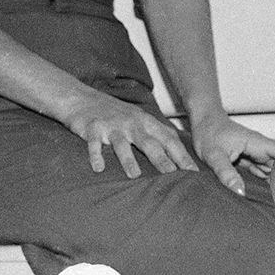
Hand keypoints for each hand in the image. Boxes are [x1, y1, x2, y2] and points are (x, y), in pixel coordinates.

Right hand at [63, 89, 196, 178]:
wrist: (81, 98)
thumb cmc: (114, 114)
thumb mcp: (139, 119)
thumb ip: (156, 134)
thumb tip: (179, 154)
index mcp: (145, 122)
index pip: (168, 139)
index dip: (181, 155)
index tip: (193, 172)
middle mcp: (131, 123)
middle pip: (149, 142)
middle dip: (161, 159)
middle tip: (173, 176)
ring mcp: (111, 126)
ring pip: (122, 144)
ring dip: (128, 160)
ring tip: (135, 176)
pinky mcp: (92, 129)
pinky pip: (94, 144)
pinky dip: (95, 156)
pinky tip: (98, 168)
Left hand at [189, 110, 274, 194]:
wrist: (203, 122)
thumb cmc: (208, 133)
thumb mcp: (213, 155)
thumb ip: (226, 173)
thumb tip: (240, 193)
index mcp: (258, 144)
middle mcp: (261, 149)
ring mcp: (257, 155)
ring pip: (274, 171)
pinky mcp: (251, 161)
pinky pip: (263, 173)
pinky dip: (265, 183)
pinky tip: (266, 196)